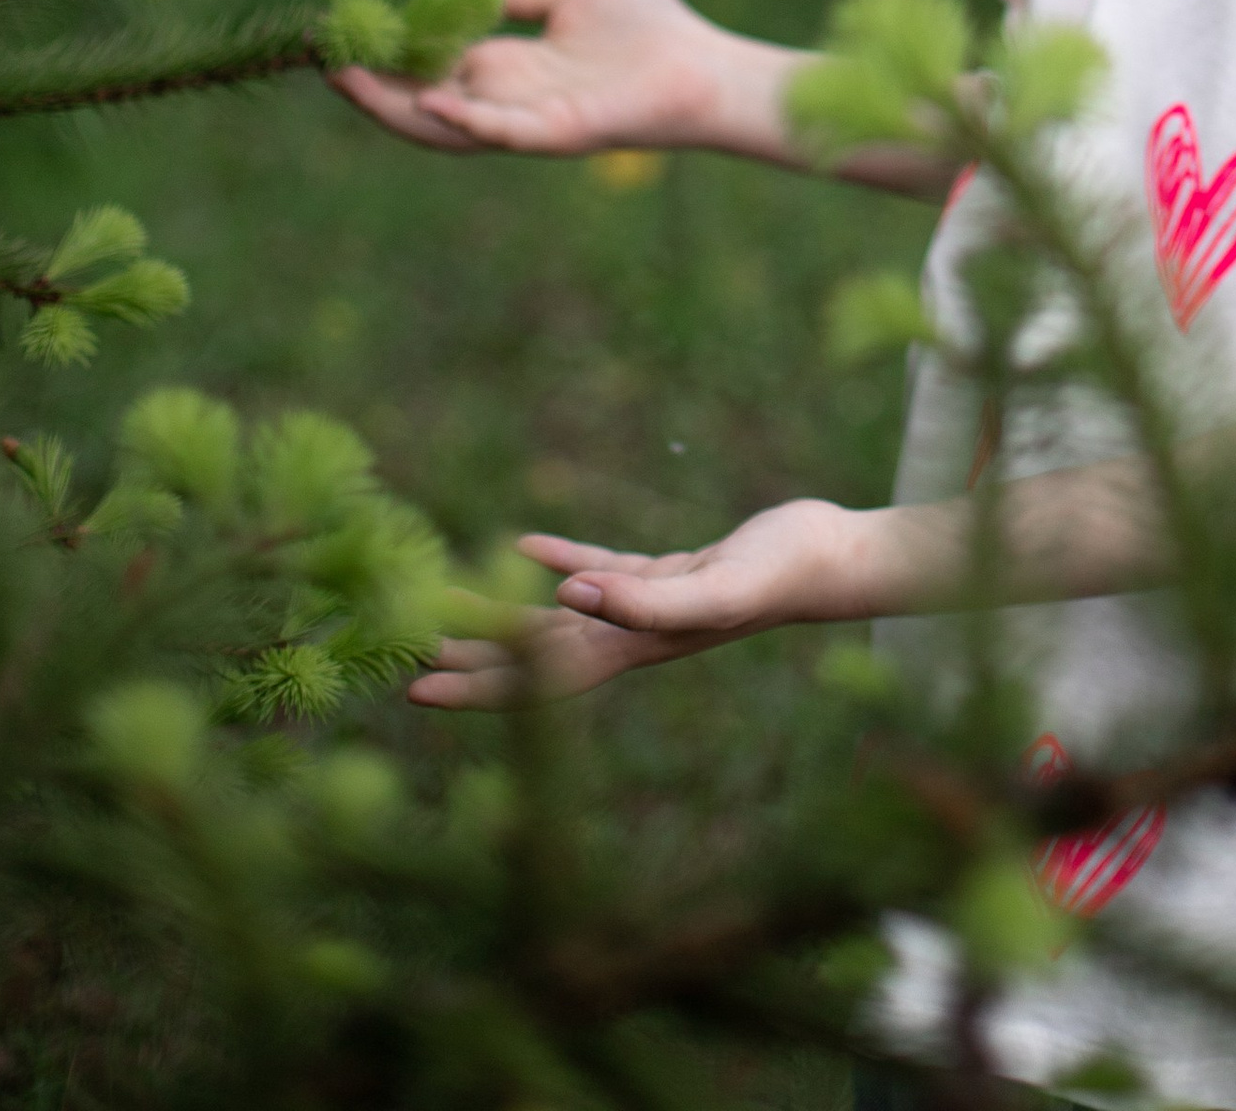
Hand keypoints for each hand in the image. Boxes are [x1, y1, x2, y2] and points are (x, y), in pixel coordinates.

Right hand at [329, 0, 735, 159]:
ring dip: (397, 107)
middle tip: (323, 57)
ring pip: (448, 127)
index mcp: (508, 70)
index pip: (429, 71)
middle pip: (421, 104)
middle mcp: (508, 101)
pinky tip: (431, 99)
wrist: (709, 67)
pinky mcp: (562, 133)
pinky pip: (504, 132)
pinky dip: (467, 120)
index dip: (385, 56)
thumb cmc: (649, 34)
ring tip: (349, 77)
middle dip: (370, 86)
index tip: (342, 30)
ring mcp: (530, 122)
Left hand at [407, 503, 859, 707]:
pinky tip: (524, 547)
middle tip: (405, 659)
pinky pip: (598, 571)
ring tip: (449, 606)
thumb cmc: (780, 574)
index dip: (478, 684)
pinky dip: (557, 562)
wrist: (830, 555)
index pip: (536, 677)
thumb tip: (566, 602)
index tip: (419, 687)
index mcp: (632, 648)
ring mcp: (648, 606)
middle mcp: (631, 636)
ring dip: (504, 615)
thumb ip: (647, 603)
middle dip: (473, 661)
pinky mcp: (667, 573)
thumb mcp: (713, 590)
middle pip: (534, 656)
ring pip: (558, 617)